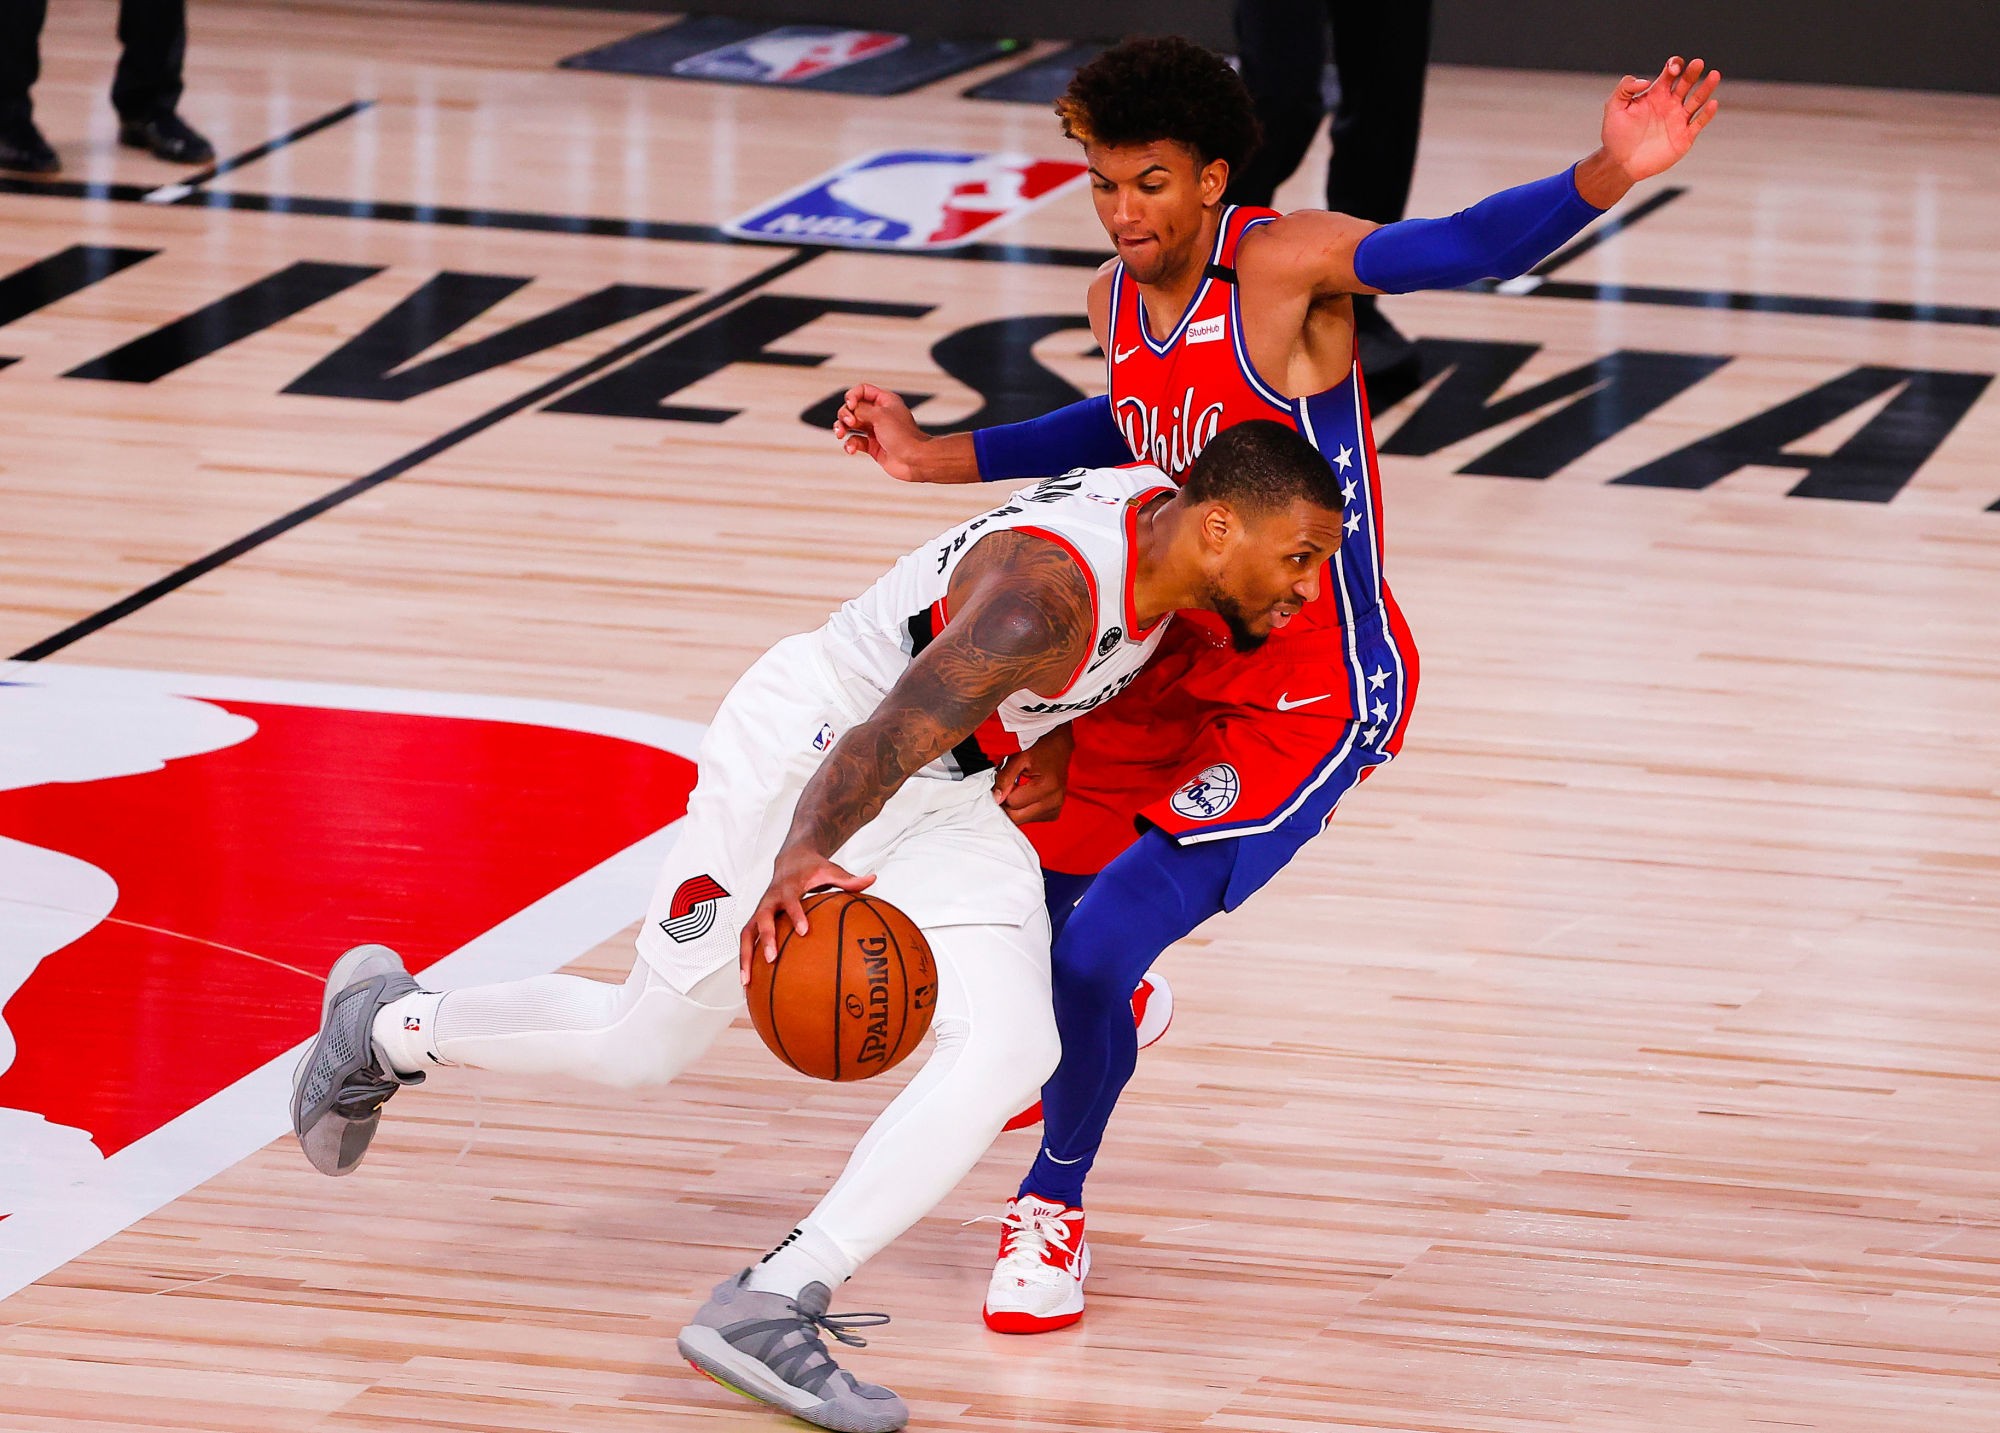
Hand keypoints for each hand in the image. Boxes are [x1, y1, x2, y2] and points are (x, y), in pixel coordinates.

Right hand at [739, 848, 875, 983]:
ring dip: (745, 957)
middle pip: (762, 918)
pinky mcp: (756, 920)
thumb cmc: (812, 868)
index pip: (790, 900)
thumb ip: (849, 879)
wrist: (790, 860)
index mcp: (788, 887)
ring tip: (746, 982)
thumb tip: (873, 880)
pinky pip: (747, 941)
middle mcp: (770, 899)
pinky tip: (748, 983)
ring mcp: (761, 910)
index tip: (804, 931)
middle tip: (771, 958)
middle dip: (765, 938)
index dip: (796, 914)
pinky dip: (745, 961)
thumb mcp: (831, 870)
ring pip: (747, 933)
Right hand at [833, 383, 933, 481]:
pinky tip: (851, 449)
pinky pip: (855, 441)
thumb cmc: (903, 436)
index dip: (852, 396)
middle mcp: (879, 414)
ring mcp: (875, 430)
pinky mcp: (872, 446)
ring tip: (841, 434)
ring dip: (842, 428)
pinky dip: (850, 444)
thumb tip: (849, 411)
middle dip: (845, 414)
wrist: (914, 460)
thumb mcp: (880, 415)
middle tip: (849, 423)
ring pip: (851, 425)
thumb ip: (861, 410)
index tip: (851, 405)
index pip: (862, 390)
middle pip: (853, 408)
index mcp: (885, 401)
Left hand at [992, 726, 1072, 824]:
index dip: (1003, 792)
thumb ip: (1005, 778)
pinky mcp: (1053, 813)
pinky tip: (1027, 796)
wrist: (1059, 749)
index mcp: (1046, 786)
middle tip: (1008, 788)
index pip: (1012, 802)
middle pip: (1017, 817)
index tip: (1004, 783)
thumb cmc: (1041, 751)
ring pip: (1022, 820)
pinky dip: (1024, 810)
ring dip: (1015, 808)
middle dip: (1007, 803)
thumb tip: (996, 798)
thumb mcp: (1018, 759)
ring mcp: (1055, 809)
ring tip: (1020, 790)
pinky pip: (1030, 819)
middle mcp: (1053, 801)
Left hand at [1597, 57, 1721, 187]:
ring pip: (1697, 100)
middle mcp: (1670, 104)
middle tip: (1698, 63)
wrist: (1619, 162)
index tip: (1672, 70)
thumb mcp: (1613, 107)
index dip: (1674, 66)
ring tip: (1714, 75)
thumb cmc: (1616, 135)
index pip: (1671, 73)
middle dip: (1692, 72)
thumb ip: (1625, 88)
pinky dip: (1707, 114)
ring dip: (1706, 88)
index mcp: (1656, 94)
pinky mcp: (1684, 137)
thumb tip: (1646, 80)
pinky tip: (1712, 103)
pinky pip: (1699, 123)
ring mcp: (1678, 120)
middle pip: (1686, 83)